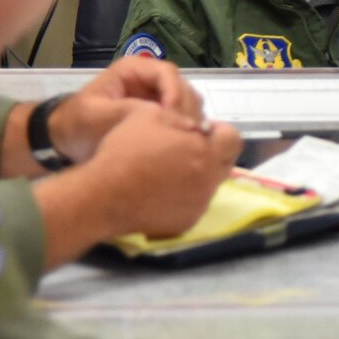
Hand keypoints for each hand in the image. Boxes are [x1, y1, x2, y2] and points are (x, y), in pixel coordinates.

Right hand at [34, 102, 241, 263]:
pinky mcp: (185, 223)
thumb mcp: (152, 115)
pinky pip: (193, 205)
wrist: (105, 195)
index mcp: (205, 152)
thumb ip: (182, 119)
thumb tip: (195, 128)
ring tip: (169, 172)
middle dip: (212, 154)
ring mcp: (198, 205)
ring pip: (209, 185)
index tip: (201, 132)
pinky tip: (160, 192)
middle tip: (186, 149)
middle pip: (225, 163)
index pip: (233, 138)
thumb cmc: (127, 150)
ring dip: (197, 175)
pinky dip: (183, 197)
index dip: (220, 132)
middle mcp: (209, 181)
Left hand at [46, 58, 203, 163]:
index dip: (175, 93)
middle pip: (182, 86)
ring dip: (189, 120)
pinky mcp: (160, 117)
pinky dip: (186, 130)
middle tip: (184, 135)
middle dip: (185, 110)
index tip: (172, 118)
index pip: (166, 73)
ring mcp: (157, 98)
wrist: (67, 142)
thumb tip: (162, 113)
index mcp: (132, 70)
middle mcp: (149, 80)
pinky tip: (181, 146)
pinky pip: (182, 118)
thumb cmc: (78, 125)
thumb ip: (128, 111)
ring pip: (187, 102)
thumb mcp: (96, 117)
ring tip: (184, 142)